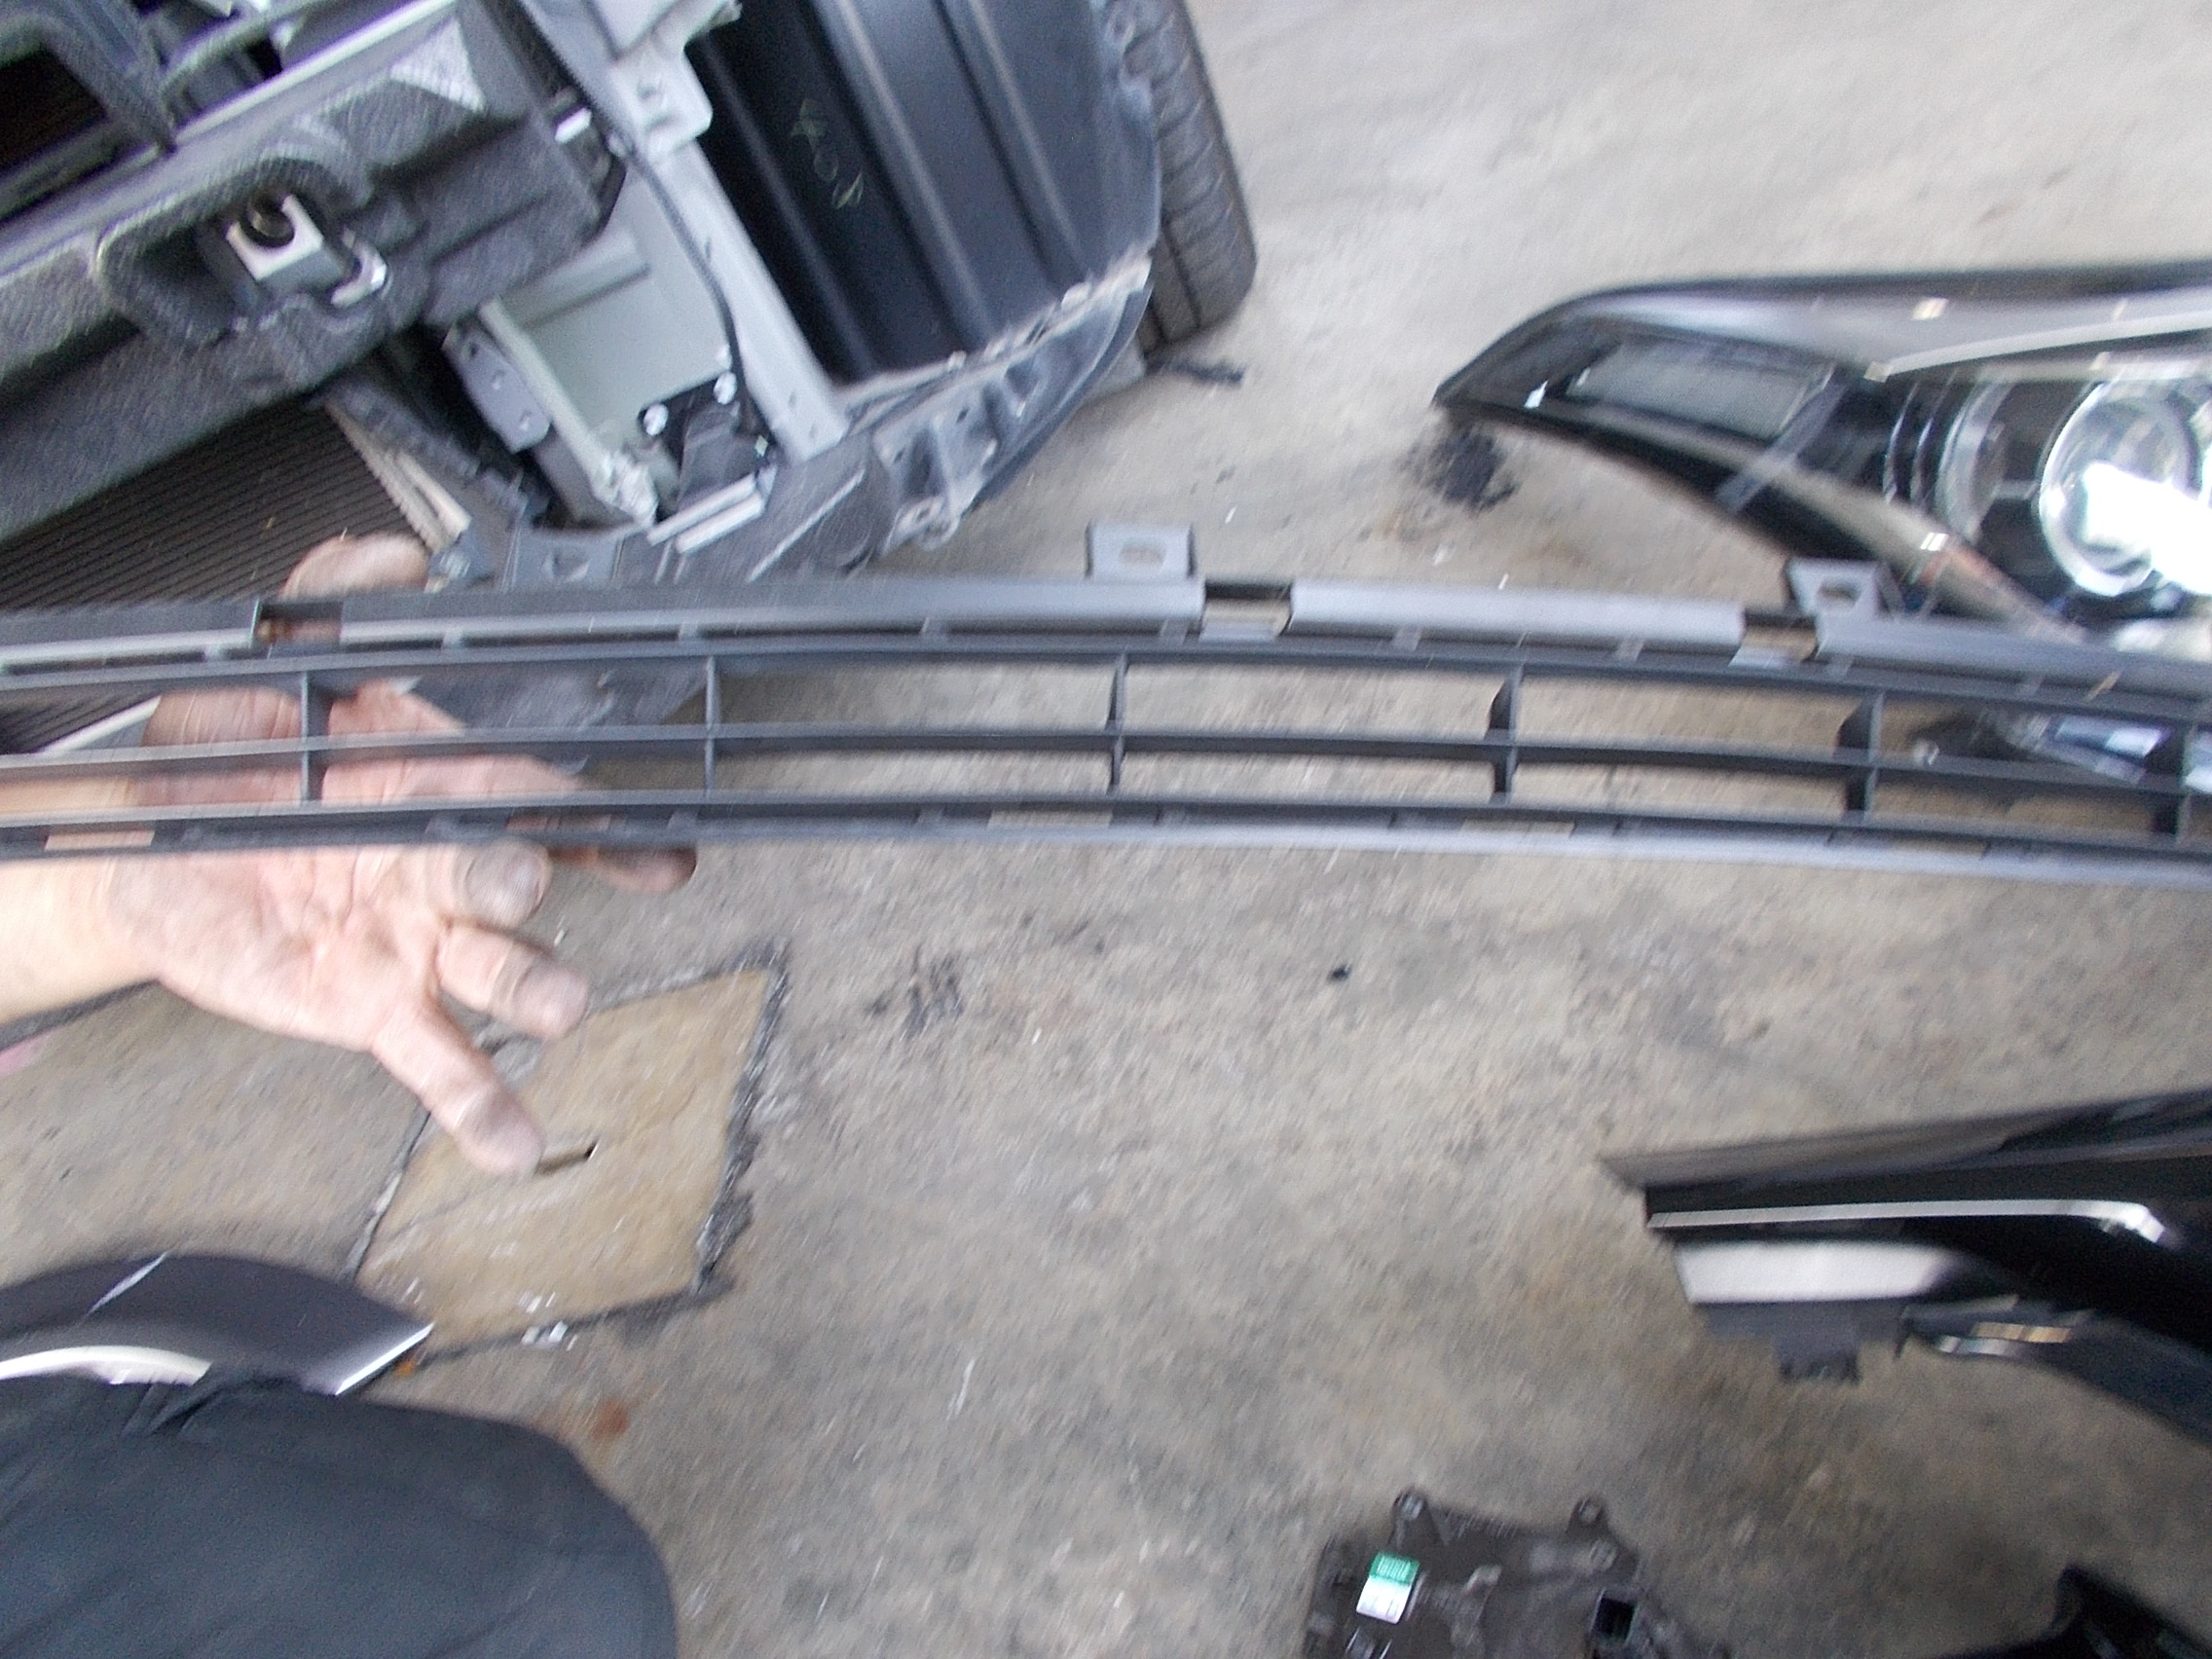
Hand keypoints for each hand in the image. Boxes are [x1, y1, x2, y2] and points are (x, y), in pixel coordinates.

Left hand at [75, 534, 692, 1173]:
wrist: (144, 854)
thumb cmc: (220, 760)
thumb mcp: (264, 666)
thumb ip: (328, 603)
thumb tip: (390, 555)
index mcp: (441, 787)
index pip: (538, 800)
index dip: (601, 820)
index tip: (658, 838)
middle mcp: (446, 870)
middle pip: (517, 879)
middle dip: (531, 879)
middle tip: (526, 880)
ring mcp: (418, 947)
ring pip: (500, 973)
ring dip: (537, 990)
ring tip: (561, 1003)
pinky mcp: (372, 1010)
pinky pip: (438, 1064)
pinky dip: (481, 1106)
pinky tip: (515, 1145)